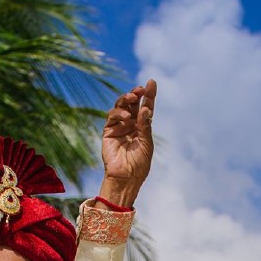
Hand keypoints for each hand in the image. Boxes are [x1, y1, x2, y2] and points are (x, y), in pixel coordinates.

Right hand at [99, 79, 155, 207]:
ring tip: (133, 98)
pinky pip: (112, 116)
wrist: (126, 178)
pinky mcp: (108, 131)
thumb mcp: (146, 143)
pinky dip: (119, 113)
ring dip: (126, 100)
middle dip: (136, 94)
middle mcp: (131, 124)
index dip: (149, 95)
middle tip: (141, 89)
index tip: (152, 82)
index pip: (146, 107)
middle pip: (133, 104)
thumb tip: (145, 109)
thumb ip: (145, 126)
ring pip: (121, 106)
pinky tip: (127, 117)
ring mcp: (119, 126)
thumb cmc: (139, 164)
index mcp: (143, 126)